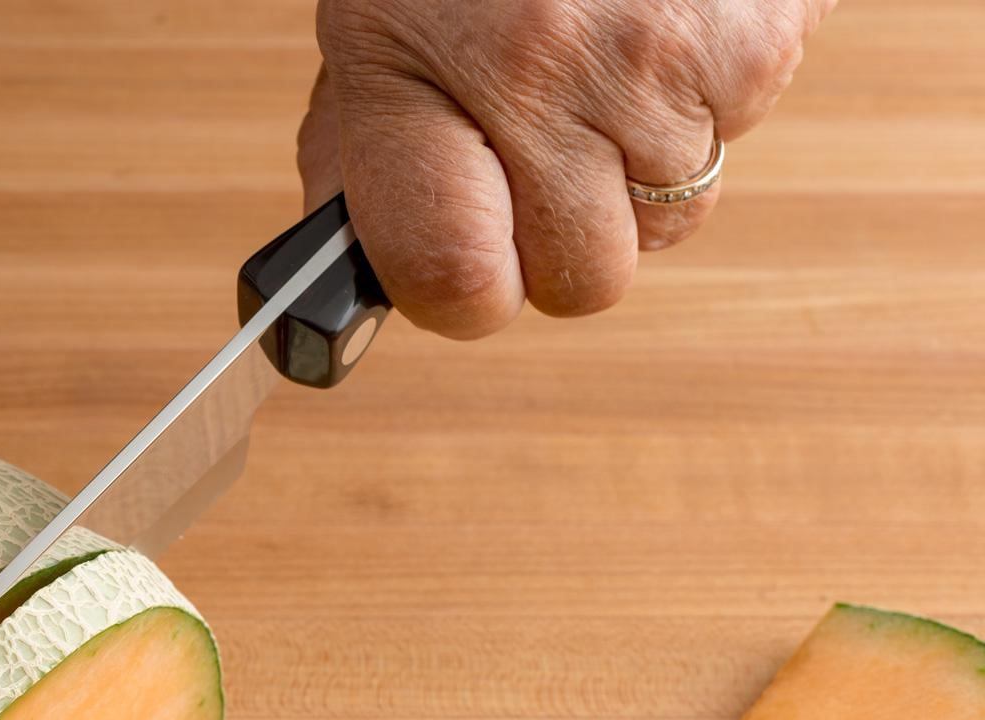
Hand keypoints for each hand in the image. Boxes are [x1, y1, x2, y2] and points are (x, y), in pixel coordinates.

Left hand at [298, 0, 833, 337]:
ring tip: (594, 67)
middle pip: (583, 280)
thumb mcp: (368, 29)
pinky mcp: (758, 38)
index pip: (456, 279)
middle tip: (536, 157)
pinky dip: (700, 100)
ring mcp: (659, 57)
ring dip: (635, 168)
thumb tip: (354, 285)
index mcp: (417, 72)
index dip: (464, 298)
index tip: (463, 274)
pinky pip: (737, 137)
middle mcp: (543, 71)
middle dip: (561, 243)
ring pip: (671, 218)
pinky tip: (652, 28)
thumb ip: (357, 160)